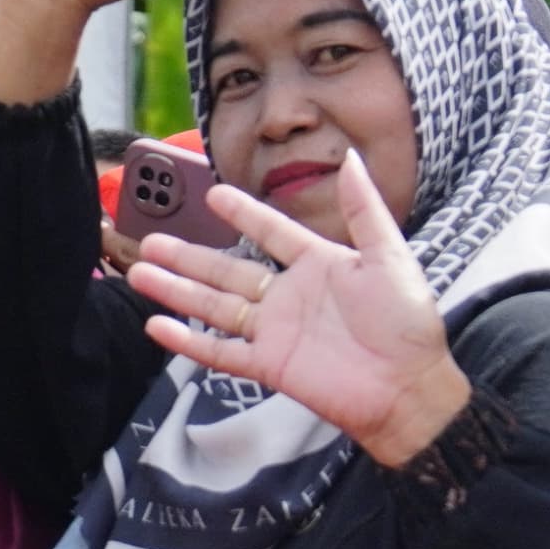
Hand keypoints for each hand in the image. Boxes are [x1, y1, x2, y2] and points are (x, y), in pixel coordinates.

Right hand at [125, 159, 472, 466]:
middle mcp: (290, 296)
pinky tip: (158, 326)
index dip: (244, 213)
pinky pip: (220, 352)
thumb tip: (350, 159)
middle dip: (189, 256)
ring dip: (177, 291)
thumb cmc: (408, 324)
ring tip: (140, 273)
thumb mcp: (390, 257)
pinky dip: (187, 341)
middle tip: (153, 241)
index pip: (272, 231)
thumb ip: (364, 210)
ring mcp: (276, 331)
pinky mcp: (269, 365)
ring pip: (215, 306)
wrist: (408, 389)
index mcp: (320, 265)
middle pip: (228, 270)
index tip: (214, 194)